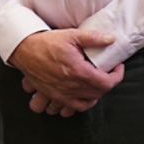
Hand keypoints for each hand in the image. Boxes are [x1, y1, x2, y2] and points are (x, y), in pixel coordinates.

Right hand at [9, 28, 124, 111]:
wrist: (25, 50)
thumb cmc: (47, 42)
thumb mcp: (72, 35)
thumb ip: (93, 38)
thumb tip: (111, 39)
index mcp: (78, 71)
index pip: (106, 83)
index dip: (117, 76)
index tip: (118, 67)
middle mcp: (71, 86)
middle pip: (99, 93)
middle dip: (108, 82)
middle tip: (108, 70)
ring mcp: (62, 94)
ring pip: (88, 102)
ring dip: (96, 94)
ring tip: (97, 81)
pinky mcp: (55, 96)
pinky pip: (73, 108)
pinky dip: (82, 103)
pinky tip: (84, 94)